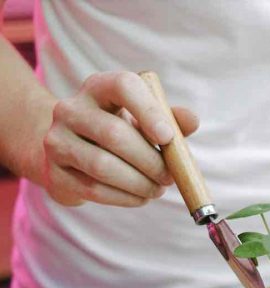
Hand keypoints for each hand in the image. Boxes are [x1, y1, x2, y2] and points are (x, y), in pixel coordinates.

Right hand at [41, 71, 197, 206]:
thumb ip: (171, 119)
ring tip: (157, 189)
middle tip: (170, 177)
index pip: (123, 86)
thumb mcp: (145, 121)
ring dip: (139, 183)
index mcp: (99, 87)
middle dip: (150, 161)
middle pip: (114, 134)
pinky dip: (125, 198)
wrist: (74, 152)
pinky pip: (94, 189)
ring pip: (103, 166)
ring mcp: (57, 140)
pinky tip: (140, 197)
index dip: (148, 111)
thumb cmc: (122, 132)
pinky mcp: (54, 172)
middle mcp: (71, 109)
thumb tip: (192, 121)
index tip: (167, 137)